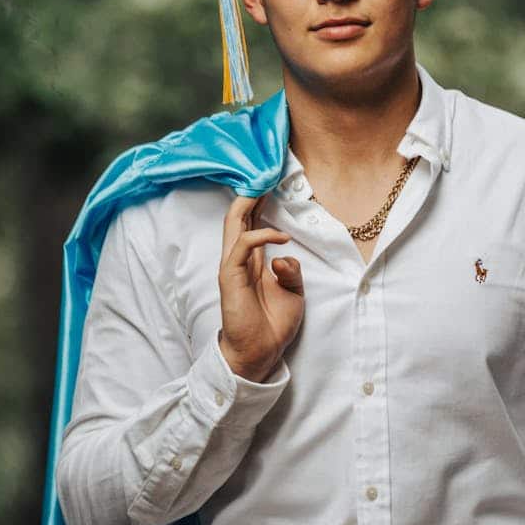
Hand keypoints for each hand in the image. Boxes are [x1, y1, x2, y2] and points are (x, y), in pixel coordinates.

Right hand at [217, 194, 304, 381]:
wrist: (260, 353)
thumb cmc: (274, 324)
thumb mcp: (294, 292)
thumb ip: (292, 271)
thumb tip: (284, 255)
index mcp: (254, 261)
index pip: (252, 222)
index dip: (259, 201)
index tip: (272, 180)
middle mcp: (240, 259)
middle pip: (239, 216)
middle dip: (251, 193)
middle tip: (265, 170)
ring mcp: (233, 266)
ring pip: (233, 224)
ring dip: (247, 203)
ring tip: (263, 184)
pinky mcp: (230, 276)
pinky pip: (242, 246)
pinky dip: (262, 235)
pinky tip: (281, 236)